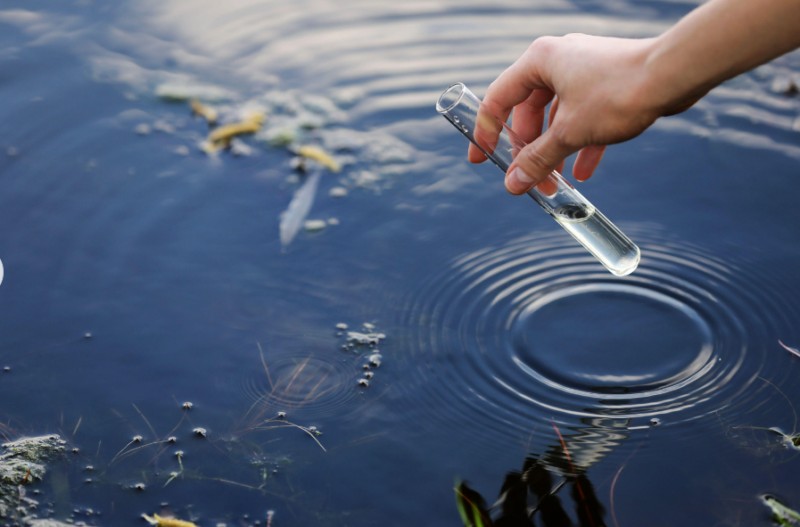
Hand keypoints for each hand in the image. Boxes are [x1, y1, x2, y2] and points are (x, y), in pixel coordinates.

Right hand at [469, 34, 679, 193]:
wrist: (674, 74)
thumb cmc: (619, 92)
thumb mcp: (570, 132)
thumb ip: (537, 159)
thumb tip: (513, 183)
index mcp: (538, 61)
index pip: (497, 100)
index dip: (486, 134)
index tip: (480, 161)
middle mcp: (557, 61)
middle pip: (528, 113)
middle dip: (529, 151)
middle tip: (529, 180)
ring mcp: (582, 71)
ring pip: (556, 117)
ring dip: (554, 151)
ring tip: (555, 183)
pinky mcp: (604, 83)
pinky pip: (582, 116)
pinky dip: (580, 143)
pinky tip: (584, 172)